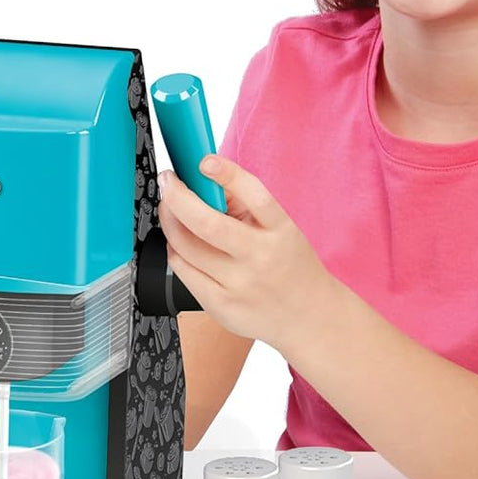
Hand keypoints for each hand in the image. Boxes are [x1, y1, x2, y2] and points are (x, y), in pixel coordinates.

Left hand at [157, 155, 335, 352]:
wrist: (309, 317)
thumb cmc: (290, 266)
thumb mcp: (282, 229)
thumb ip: (245, 205)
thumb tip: (203, 181)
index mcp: (281, 231)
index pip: (255, 196)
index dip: (227, 174)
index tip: (206, 161)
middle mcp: (260, 258)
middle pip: (207, 224)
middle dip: (177, 198)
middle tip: (168, 183)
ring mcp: (238, 285)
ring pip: (186, 247)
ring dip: (170, 221)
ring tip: (170, 210)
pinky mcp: (220, 305)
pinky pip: (183, 270)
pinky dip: (175, 250)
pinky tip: (179, 243)